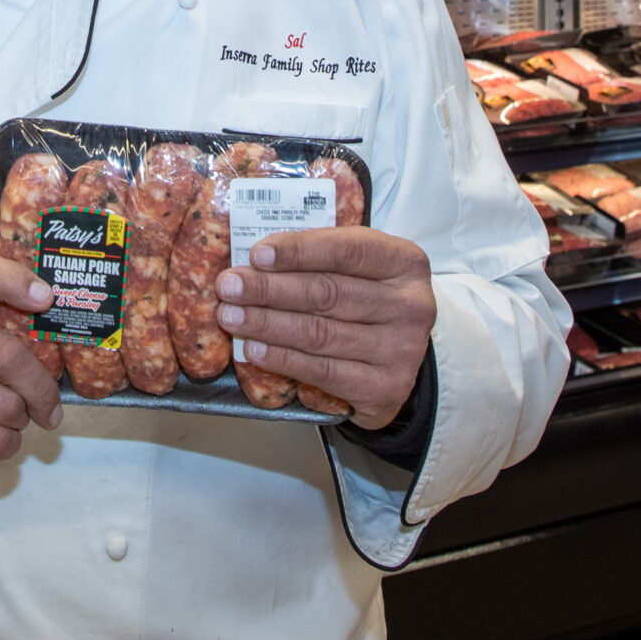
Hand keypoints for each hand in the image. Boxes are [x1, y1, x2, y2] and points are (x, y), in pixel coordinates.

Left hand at [214, 228, 434, 429]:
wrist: (400, 359)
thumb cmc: (368, 301)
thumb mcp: (359, 269)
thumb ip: (320, 258)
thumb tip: (253, 258)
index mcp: (405, 262)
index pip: (346, 250)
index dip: (298, 251)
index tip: (256, 254)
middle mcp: (412, 305)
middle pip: (327, 293)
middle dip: (269, 289)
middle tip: (228, 287)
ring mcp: (402, 350)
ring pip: (319, 333)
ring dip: (267, 324)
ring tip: (231, 317)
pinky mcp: (386, 389)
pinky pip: (323, 371)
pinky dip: (283, 359)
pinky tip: (255, 349)